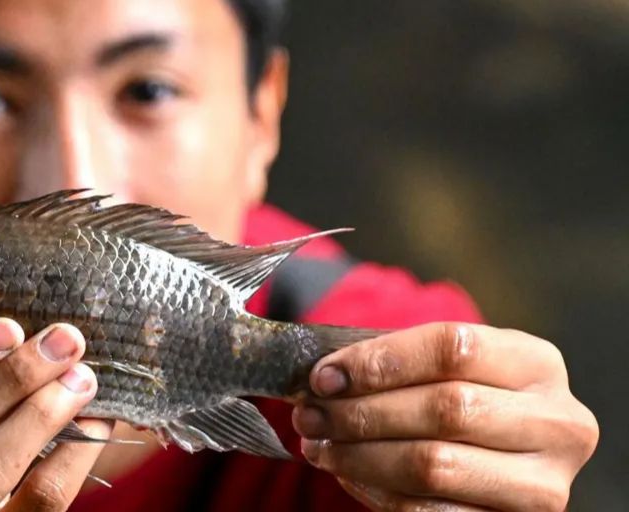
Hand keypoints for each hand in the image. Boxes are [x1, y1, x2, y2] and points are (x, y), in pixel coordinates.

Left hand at [291, 323, 598, 510]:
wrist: (501, 454)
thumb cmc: (457, 396)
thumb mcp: (442, 367)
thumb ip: (393, 362)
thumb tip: (322, 376)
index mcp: (537, 363)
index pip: (454, 348)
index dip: (380, 361)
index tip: (324, 376)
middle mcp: (557, 423)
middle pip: (445, 408)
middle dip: (361, 411)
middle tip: (309, 413)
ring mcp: (543, 483)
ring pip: (434, 465)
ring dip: (358, 455)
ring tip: (318, 444)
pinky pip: (428, 511)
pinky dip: (375, 490)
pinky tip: (347, 472)